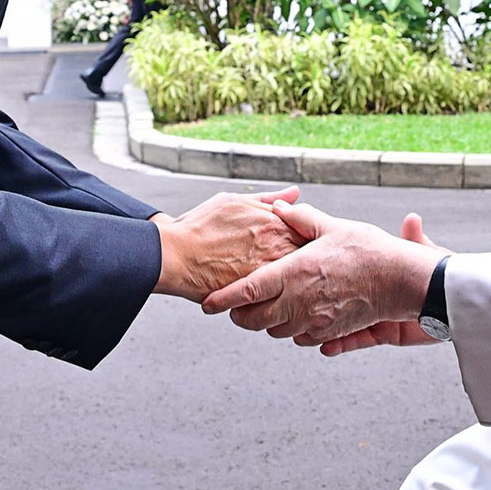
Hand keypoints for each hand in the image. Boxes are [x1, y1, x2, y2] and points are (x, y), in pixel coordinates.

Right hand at [152, 187, 303, 300]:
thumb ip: (269, 199)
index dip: (314, 240)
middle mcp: (277, 246)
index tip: (312, 246)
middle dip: (311, 262)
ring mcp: (269, 272)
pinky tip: (276, 296)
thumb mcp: (235, 202)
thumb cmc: (201, 227)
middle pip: (311, 258)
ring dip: (299, 280)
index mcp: (276, 223)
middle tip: (309, 267)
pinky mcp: (258, 294)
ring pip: (299, 279)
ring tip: (294, 283)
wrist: (175, 256)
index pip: (312, 232)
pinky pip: (281, 297)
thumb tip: (295, 192)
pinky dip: (283, 296)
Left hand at [201, 201, 438, 344]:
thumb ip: (301, 218)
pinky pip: (300, 339)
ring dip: (265, 324)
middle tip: (234, 309)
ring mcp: (315, 321)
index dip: (223, 300)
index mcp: (294, 273)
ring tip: (264, 310)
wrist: (401, 280)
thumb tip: (278, 207)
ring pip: (275, 332)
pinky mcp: (330, 332)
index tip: (206, 305)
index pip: (247, 291)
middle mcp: (299, 301)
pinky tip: (295, 318)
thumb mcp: (332, 226)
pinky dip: (291, 331)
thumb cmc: (368, 249)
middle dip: (240, 316)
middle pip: (254, 320)